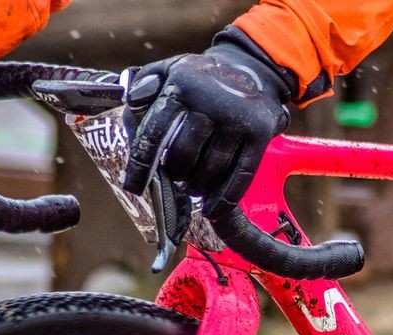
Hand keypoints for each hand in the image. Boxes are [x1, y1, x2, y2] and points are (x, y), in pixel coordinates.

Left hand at [122, 32, 291, 221]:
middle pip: (184, 156)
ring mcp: (238, 120)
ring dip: (198, 186)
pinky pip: (240, 175)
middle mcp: (211, 102)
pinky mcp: (260, 135)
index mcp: (183, 85)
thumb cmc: (203, 78)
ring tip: (193, 187)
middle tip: (175, 179)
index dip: (142, 163)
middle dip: (175, 174)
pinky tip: (213, 208)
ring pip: (211, 169)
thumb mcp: (172, 68)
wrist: (254, 68)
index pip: (156, 131)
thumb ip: (146, 82)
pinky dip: (225, 197)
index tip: (133, 187)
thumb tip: (132, 102)